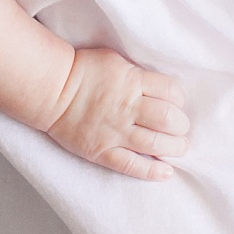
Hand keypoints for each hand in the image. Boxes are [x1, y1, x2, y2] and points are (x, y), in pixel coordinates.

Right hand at [46, 47, 188, 180]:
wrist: (52, 90)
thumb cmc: (83, 70)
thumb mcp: (115, 61)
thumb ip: (137, 74)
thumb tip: (159, 88)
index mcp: (131, 81)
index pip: (169, 91)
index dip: (179, 99)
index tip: (177, 103)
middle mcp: (127, 107)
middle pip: (168, 119)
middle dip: (181, 125)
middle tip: (181, 128)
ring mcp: (116, 132)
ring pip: (156, 144)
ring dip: (174, 147)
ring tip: (179, 147)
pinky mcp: (103, 152)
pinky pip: (132, 165)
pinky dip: (152, 171)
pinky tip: (166, 172)